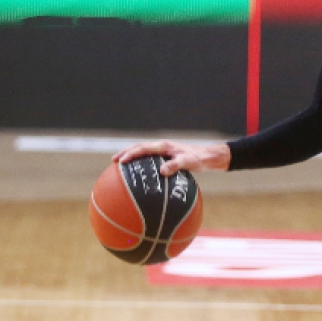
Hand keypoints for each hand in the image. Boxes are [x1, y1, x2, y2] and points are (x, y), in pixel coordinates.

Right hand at [111, 140, 230, 175]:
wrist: (208, 157)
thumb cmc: (199, 159)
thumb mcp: (188, 162)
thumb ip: (176, 165)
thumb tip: (162, 171)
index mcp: (164, 147)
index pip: (143, 148)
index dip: (131, 154)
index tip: (120, 160)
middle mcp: (162, 147)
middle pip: (139, 148)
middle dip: (126, 153)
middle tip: (113, 161)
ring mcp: (163, 152)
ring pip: (144, 152)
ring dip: (132, 156)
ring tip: (120, 165)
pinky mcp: (166, 157)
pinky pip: (150, 159)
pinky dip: (141, 163)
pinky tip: (139, 173)